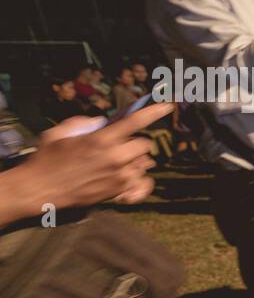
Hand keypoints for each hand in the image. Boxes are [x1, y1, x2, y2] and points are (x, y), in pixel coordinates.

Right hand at [11, 104, 173, 213]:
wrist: (40, 189)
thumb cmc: (47, 159)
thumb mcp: (59, 133)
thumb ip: (82, 123)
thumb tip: (102, 122)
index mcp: (101, 139)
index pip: (135, 121)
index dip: (154, 111)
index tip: (169, 105)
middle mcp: (115, 157)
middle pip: (144, 144)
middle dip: (135, 141)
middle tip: (119, 144)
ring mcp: (120, 176)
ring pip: (145, 163)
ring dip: (136, 160)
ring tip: (117, 162)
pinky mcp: (119, 192)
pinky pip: (144, 183)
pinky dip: (141, 180)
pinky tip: (130, 177)